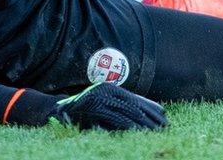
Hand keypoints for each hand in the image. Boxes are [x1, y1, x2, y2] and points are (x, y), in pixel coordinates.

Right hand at [51, 83, 167, 130]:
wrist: (58, 111)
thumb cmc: (87, 107)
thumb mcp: (106, 100)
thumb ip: (127, 102)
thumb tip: (158, 108)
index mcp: (109, 88)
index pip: (136, 99)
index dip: (151, 109)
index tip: (164, 119)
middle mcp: (103, 93)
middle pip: (132, 107)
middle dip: (149, 119)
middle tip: (163, 128)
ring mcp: (96, 104)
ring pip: (124, 115)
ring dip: (141, 125)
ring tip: (154, 133)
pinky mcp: (90, 115)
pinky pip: (111, 123)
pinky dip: (125, 129)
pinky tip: (136, 134)